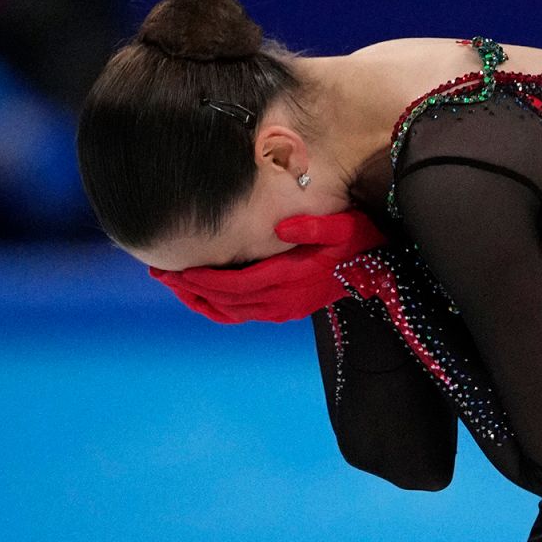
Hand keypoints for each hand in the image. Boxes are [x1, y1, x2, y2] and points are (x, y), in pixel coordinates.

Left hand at [148, 208, 389, 323]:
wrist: (379, 266)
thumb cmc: (359, 240)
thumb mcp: (343, 226)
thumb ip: (313, 227)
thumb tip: (280, 229)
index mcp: (292, 278)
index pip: (236, 282)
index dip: (203, 278)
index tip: (176, 267)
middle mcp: (284, 300)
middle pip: (226, 299)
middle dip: (191, 288)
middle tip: (162, 273)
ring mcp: (284, 309)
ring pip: (231, 312)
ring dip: (200, 300)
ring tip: (174, 285)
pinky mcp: (286, 311)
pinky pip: (243, 316)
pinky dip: (218, 309)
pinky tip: (203, 298)